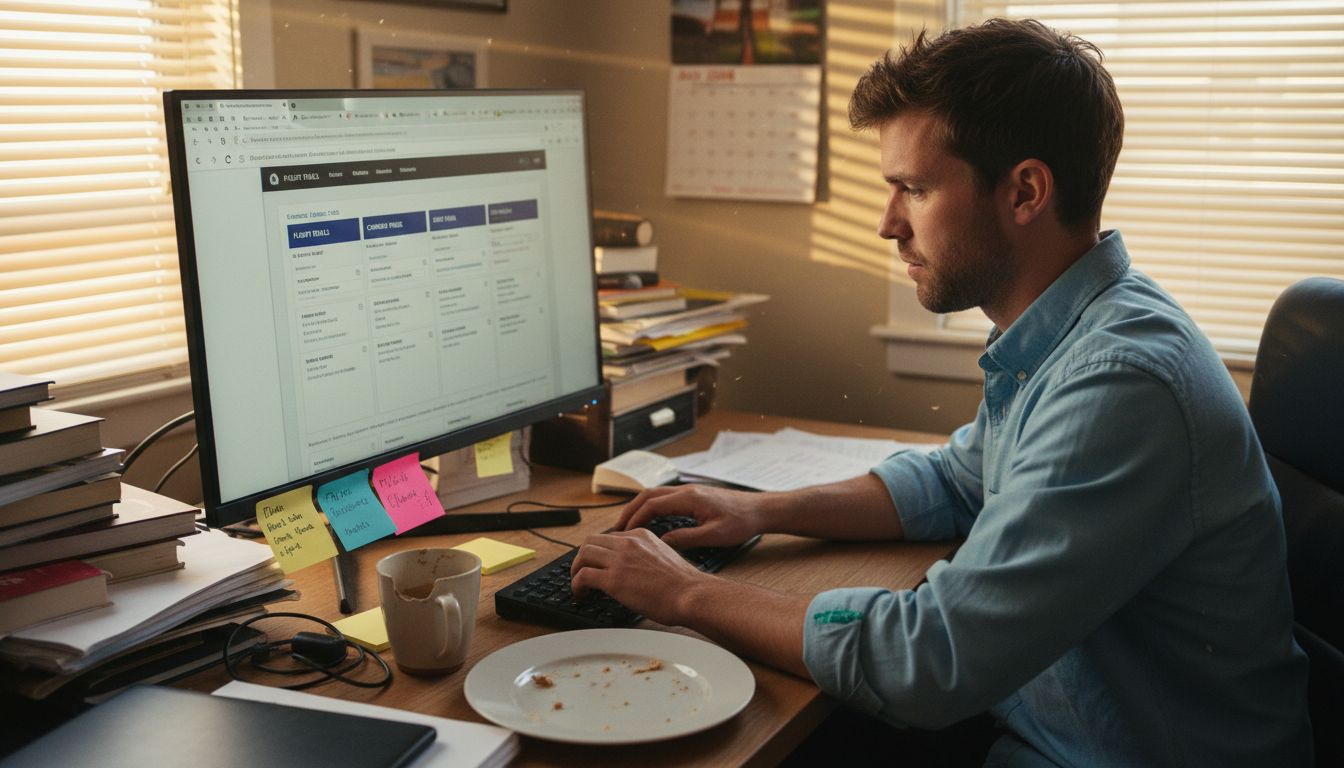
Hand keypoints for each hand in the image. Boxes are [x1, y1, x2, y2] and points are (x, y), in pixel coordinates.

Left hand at [570, 529, 708, 625]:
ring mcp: (619, 560)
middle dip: (582, 557)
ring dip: (575, 569)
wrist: (690, 594)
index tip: (597, 563)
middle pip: (591, 541)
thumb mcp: (663, 556)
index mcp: (641, 535)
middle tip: (581, 571)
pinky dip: (576, 585)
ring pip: (583, 555)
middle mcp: (628, 543)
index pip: (609, 537)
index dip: (599, 552)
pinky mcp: (614, 580)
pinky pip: (583, 576)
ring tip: (578, 584)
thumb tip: (634, 569)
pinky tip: (581, 594)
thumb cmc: (684, 583)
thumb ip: (645, 556)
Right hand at [616, 484, 763, 548]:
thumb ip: (687, 538)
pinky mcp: (694, 496)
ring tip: (627, 526)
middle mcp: (686, 491)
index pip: (651, 505)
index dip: (634, 519)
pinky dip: (651, 507)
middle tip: (616, 529)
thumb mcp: (714, 536)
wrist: (761, 510)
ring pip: (655, 495)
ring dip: (639, 508)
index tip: (622, 533)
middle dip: (629, 511)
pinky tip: (649, 521)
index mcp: (688, 498)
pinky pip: (665, 498)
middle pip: (647, 495)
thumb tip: (663, 542)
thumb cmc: (742, 521)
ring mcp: (689, 491)